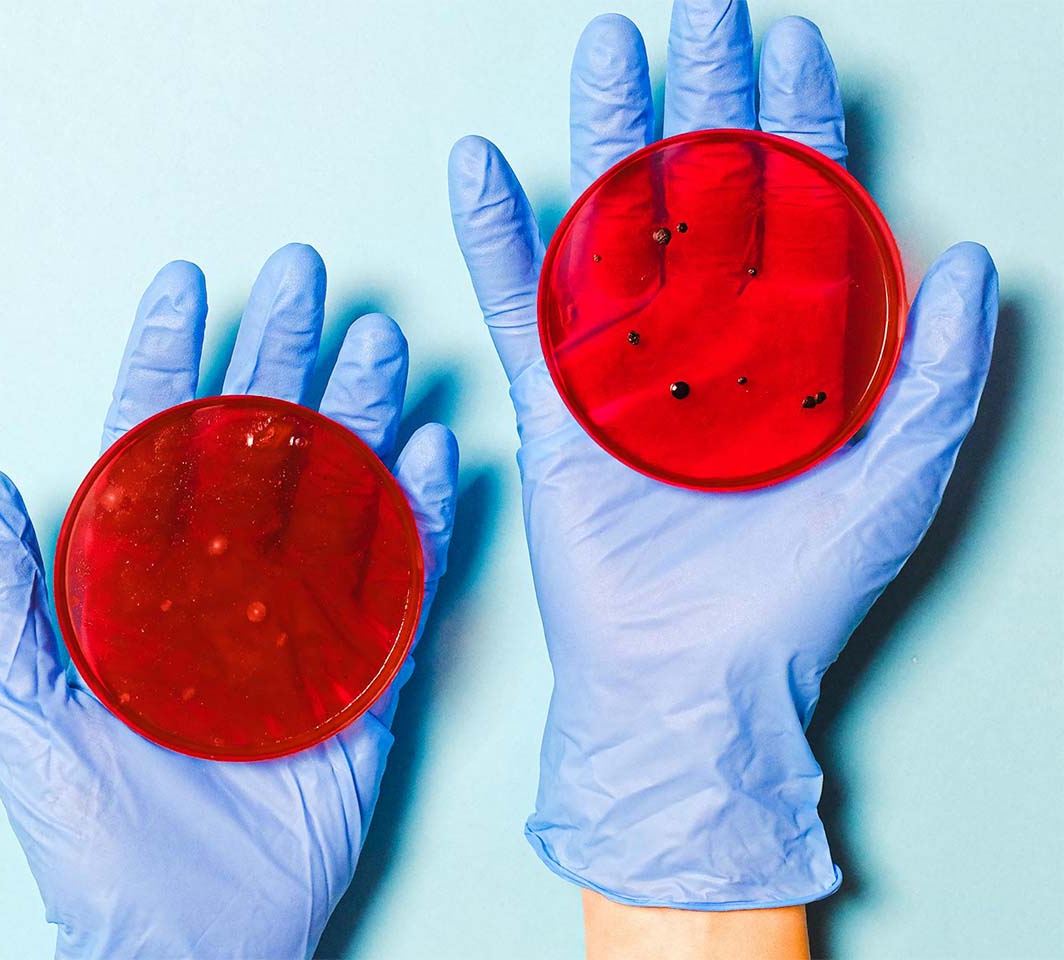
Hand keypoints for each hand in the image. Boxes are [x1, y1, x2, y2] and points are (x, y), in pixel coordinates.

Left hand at [0, 245, 457, 958]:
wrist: (184, 932)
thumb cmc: (92, 828)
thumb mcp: (19, 707)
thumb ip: (0, 596)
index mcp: (148, 574)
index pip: (157, 442)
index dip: (170, 357)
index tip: (187, 283)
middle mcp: (231, 576)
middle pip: (261, 445)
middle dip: (282, 355)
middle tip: (310, 279)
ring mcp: (305, 614)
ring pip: (339, 491)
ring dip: (361, 414)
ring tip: (381, 343)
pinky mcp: (367, 664)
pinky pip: (402, 575)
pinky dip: (420, 512)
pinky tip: (432, 450)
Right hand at [449, 0, 996, 908]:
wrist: (694, 681)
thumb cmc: (798, 595)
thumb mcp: (900, 478)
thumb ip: (945, 369)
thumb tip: (978, 256)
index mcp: (789, 351)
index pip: (797, 211)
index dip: (797, 123)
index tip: (792, 41)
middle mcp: (706, 344)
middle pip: (702, 197)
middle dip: (704, 97)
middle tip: (696, 10)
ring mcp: (624, 368)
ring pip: (612, 230)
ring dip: (604, 139)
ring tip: (601, 53)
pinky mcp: (556, 406)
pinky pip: (520, 308)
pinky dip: (498, 239)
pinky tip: (485, 170)